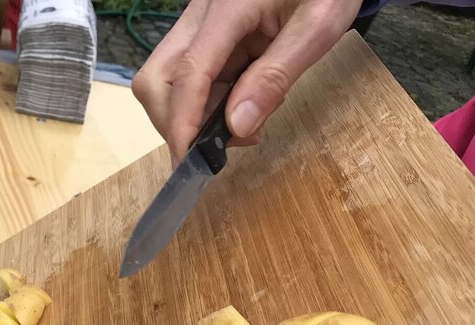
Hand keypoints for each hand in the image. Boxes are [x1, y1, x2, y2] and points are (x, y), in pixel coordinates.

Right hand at [132, 0, 359, 159]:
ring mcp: (198, 23)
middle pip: (156, 79)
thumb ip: (276, 76)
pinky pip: (189, 77)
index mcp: (229, 7)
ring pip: (166, 82)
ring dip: (192, 115)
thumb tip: (238, 126)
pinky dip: (206, 102)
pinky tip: (240, 102)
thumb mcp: (318, 27)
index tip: (187, 160)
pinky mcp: (204, 34)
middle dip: (176, 122)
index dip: (183, 122)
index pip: (188, 72)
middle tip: (218, 144)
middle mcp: (200, 14)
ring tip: (241, 121)